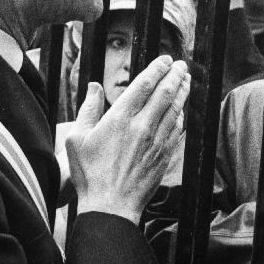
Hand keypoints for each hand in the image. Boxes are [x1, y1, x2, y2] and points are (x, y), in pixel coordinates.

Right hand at [66, 56, 190, 223]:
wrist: (111, 204)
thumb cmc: (90, 174)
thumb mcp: (77, 138)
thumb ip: (88, 109)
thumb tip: (95, 87)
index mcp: (120, 118)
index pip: (144, 84)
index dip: (157, 68)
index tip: (166, 60)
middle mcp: (142, 126)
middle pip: (165, 92)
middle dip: (175, 74)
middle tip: (181, 64)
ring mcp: (157, 140)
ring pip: (175, 108)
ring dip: (182, 91)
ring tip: (186, 79)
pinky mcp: (165, 154)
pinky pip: (177, 128)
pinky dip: (181, 115)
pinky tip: (181, 109)